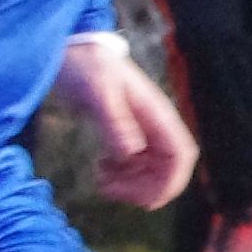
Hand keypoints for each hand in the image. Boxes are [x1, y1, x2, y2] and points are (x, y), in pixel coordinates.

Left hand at [57, 43, 196, 206]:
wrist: (70, 50)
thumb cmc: (85, 65)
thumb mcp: (98, 91)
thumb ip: (115, 121)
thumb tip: (132, 153)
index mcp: (156, 113)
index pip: (181, 154)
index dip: (172, 182)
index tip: (147, 202)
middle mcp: (153, 124)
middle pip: (166, 169)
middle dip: (144, 188)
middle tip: (109, 190)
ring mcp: (140, 130)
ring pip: (149, 170)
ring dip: (131, 184)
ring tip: (101, 180)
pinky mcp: (123, 134)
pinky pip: (133, 165)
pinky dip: (120, 176)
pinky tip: (100, 172)